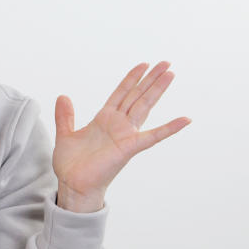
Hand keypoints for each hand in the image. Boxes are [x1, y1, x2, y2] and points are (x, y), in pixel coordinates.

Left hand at [53, 61, 190, 211]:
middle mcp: (118, 124)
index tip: (143, 64)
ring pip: (144, 106)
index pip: (121, 93)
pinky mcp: (129, 148)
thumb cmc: (71, 165)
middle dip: (150, 79)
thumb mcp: (65, 135)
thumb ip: (65, 116)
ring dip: (157, 90)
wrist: (73, 185)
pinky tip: (185, 119)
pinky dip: (169, 128)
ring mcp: (125, 135)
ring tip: (171, 74)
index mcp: (104, 119)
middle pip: (137, 95)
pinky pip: (153, 136)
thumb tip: (63, 96)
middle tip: (166, 63)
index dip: (131, 78)